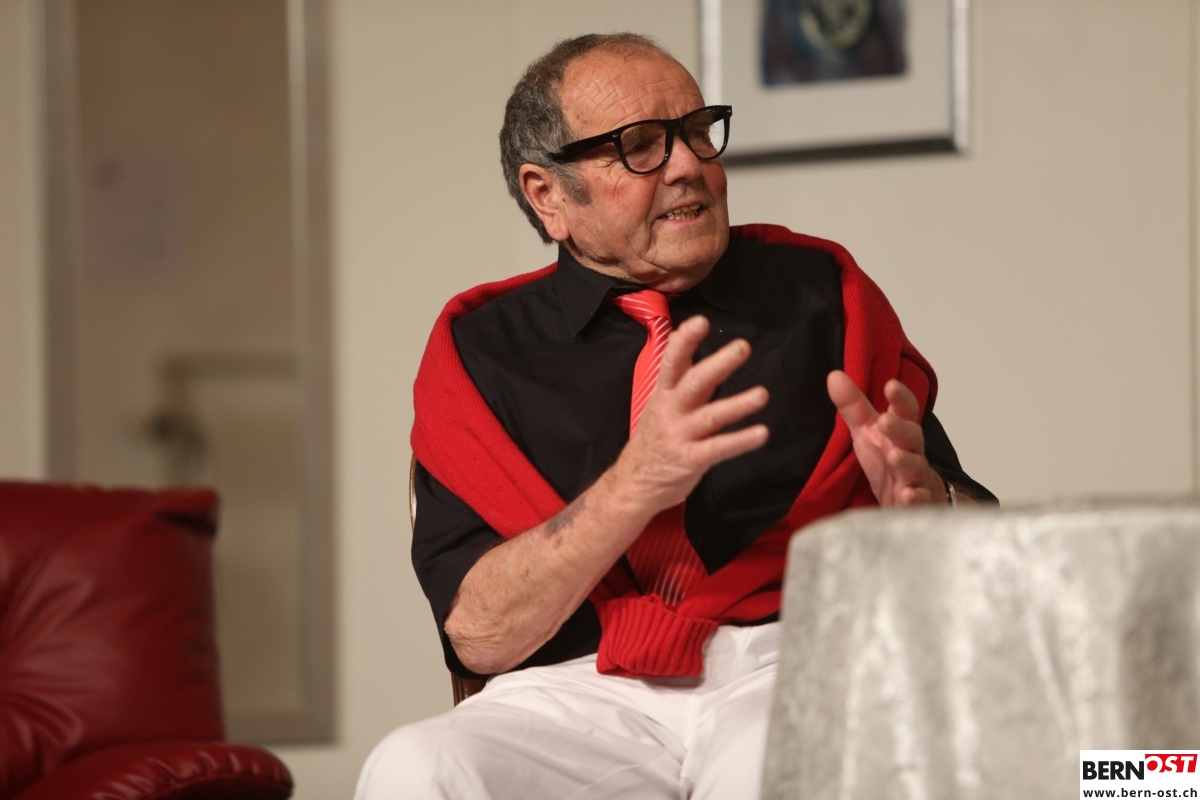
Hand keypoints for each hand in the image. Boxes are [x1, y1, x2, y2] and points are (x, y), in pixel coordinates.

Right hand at [612, 315, 769, 514]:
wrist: (632, 484)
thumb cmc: (653, 440)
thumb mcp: (660, 405)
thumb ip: (679, 378)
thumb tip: (688, 342)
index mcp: (663, 394)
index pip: (672, 362)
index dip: (685, 341)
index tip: (701, 321)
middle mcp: (670, 411)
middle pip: (693, 383)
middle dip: (718, 364)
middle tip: (743, 347)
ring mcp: (679, 436)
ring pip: (710, 416)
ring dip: (737, 404)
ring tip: (762, 394)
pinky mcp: (689, 460)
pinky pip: (717, 449)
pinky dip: (740, 440)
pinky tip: (761, 433)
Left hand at [827, 370, 943, 506]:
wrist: (909, 500)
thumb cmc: (887, 461)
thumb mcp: (866, 432)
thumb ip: (853, 406)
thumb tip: (833, 375)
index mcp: (899, 432)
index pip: (905, 411)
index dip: (900, 398)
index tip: (891, 385)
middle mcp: (912, 451)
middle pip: (912, 437)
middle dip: (900, 428)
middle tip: (884, 421)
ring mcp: (916, 477)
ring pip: (916, 467)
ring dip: (906, 461)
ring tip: (894, 456)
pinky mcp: (918, 501)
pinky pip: (919, 499)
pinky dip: (914, 499)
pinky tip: (906, 496)